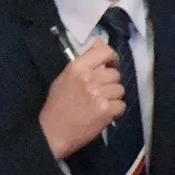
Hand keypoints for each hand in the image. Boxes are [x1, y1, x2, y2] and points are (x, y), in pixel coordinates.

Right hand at [40, 39, 123, 158]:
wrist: (53, 131)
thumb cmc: (58, 104)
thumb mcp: (66, 77)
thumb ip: (85, 62)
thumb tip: (101, 43)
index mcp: (77, 67)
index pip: (104, 51)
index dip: (112, 58)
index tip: (111, 64)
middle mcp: (89, 78)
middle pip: (115, 74)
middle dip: (110, 83)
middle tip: (99, 92)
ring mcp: (99, 94)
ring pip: (120, 90)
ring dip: (113, 97)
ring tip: (99, 104)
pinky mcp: (106, 110)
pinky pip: (122, 105)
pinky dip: (115, 110)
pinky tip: (102, 113)